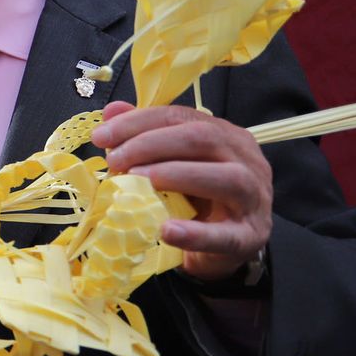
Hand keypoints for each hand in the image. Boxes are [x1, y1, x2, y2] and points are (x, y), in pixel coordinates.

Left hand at [93, 101, 272, 281]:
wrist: (225, 245)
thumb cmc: (199, 199)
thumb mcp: (173, 164)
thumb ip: (146, 137)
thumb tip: (112, 110)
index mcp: (227, 136)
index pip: (182, 117)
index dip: (138, 122)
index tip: (101, 136)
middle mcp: (246, 160)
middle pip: (204, 138)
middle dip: (151, 144)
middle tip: (114, 160)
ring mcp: (253, 199)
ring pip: (226, 178)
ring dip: (176, 175)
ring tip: (138, 180)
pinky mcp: (249, 237)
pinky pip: (225, 235)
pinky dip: (195, 233)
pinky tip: (166, 231)